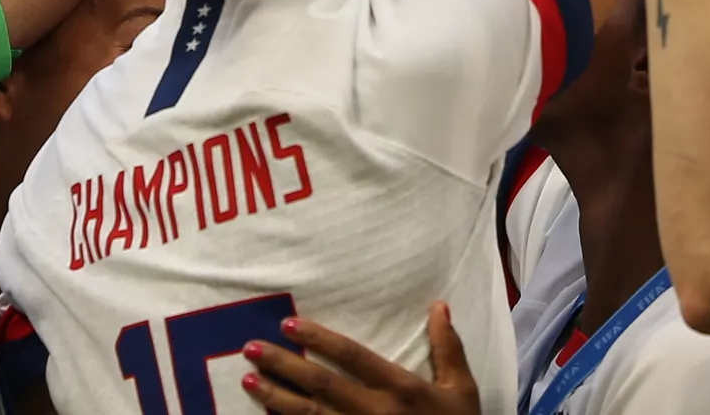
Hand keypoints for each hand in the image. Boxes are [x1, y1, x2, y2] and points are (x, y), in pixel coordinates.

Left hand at [240, 305, 475, 414]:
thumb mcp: (462, 389)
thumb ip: (448, 347)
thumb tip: (438, 305)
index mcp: (400, 389)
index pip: (352, 357)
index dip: (319, 340)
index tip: (289, 325)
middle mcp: (374, 412)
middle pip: (321, 385)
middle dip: (284, 366)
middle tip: (251, 348)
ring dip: (275, 399)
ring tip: (247, 381)